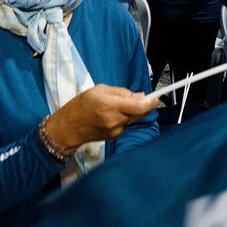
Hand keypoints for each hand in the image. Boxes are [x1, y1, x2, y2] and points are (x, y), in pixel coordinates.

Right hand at [42, 84, 157, 150]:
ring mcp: (115, 131)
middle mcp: (114, 120)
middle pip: (139, 113)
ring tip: (114, 106)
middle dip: (142, 104)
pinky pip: (126, 124)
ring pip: (133, 118)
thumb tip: (140, 95)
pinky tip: (111, 116)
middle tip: (134, 97)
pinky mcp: (115, 137)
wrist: (69, 127)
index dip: (151, 102)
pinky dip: (124, 118)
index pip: (139, 106)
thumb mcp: (100, 89)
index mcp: (109, 105)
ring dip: (131, 111)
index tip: (157, 97)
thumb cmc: (81, 105)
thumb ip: (122, 92)